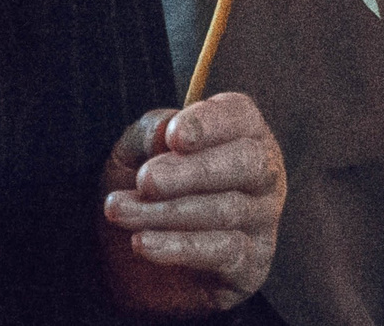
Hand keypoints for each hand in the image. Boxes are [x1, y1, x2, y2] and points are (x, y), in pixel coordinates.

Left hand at [98, 93, 284, 317]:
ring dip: (167, 212)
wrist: (132, 267)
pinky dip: (179, 246)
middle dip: (192, 171)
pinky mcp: (252, 264)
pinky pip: (225, 251)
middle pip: (247, 161)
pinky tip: (142, 243)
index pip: (239, 116)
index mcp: (241, 134)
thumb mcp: (133, 156)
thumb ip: (148, 134)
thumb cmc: (144, 196)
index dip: (208, 123)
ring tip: (120, 211)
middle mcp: (263, 174)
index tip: (173, 136)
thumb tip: (164, 128)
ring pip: (228, 209)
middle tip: (145, 180)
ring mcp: (263, 220)